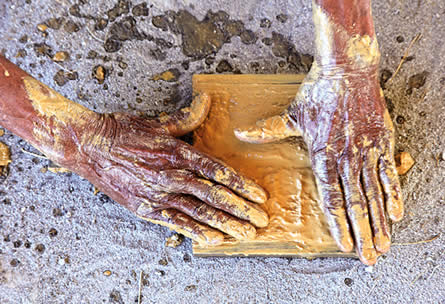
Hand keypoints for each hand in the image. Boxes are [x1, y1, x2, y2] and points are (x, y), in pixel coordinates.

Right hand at [37, 90, 269, 244]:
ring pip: (200, 212)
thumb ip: (187, 117)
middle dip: (242, 210)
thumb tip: (207, 101)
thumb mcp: (158, 123)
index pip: (219, 172)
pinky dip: (197, 231)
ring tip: (246, 233)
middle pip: (215, 196)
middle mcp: (172, 176)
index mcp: (179, 154)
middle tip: (262, 221)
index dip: (242, 185)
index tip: (261, 196)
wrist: (87, 146)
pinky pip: (176, 222)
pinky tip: (215, 239)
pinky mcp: (146, 208)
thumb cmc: (123, 132)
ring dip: (226, 224)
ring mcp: (159, 194)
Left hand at [235, 66, 401, 264]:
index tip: (345, 245)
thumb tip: (243, 134)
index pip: (332, 199)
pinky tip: (397, 214)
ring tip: (385, 243)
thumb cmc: (320, 91)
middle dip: (364, 234)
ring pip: (375, 194)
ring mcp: (367, 152)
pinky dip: (394, 194)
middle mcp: (347, 158)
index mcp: (324, 155)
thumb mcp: (293, 113)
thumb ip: (271, 129)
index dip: (339, 225)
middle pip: (357, 204)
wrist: (348, 70)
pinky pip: (390, 174)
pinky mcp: (383, 143)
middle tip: (369, 257)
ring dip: (381, 222)